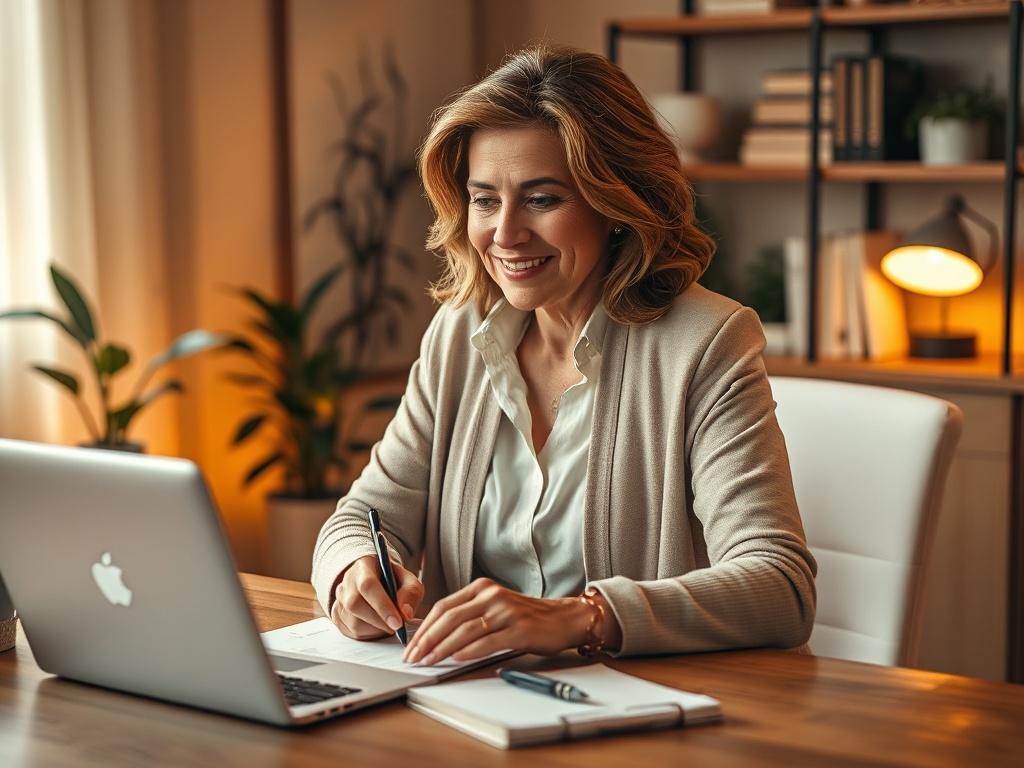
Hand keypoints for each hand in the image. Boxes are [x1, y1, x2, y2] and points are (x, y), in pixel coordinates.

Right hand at [330, 555, 423, 639]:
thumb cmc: (393, 580)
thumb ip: (411, 592)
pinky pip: (350, 631)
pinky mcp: (337, 615)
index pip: (368, 585)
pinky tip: (377, 625)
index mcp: (364, 566)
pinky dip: (368, 634)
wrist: (377, 580)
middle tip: (396, 626)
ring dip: (375, 629)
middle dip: (379, 621)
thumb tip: (406, 614)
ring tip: (388, 623)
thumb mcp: (408, 580)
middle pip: (355, 604)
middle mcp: (347, 581)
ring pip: (352, 622)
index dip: (382, 606)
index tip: (398, 622)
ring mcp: (339, 598)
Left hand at [401, 578, 613, 664]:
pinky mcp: (518, 628)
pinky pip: (486, 641)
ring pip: (464, 630)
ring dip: (442, 648)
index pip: (444, 606)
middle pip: (449, 617)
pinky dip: (467, 652)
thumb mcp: (494, 608)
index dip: (424, 627)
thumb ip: (469, 616)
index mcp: (481, 588)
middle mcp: (491, 595)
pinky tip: (455, 660)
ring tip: (428, 661)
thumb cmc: (526, 617)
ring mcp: (505, 610)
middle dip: (426, 639)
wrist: (563, 618)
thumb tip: (434, 636)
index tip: (411, 645)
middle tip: (413, 657)